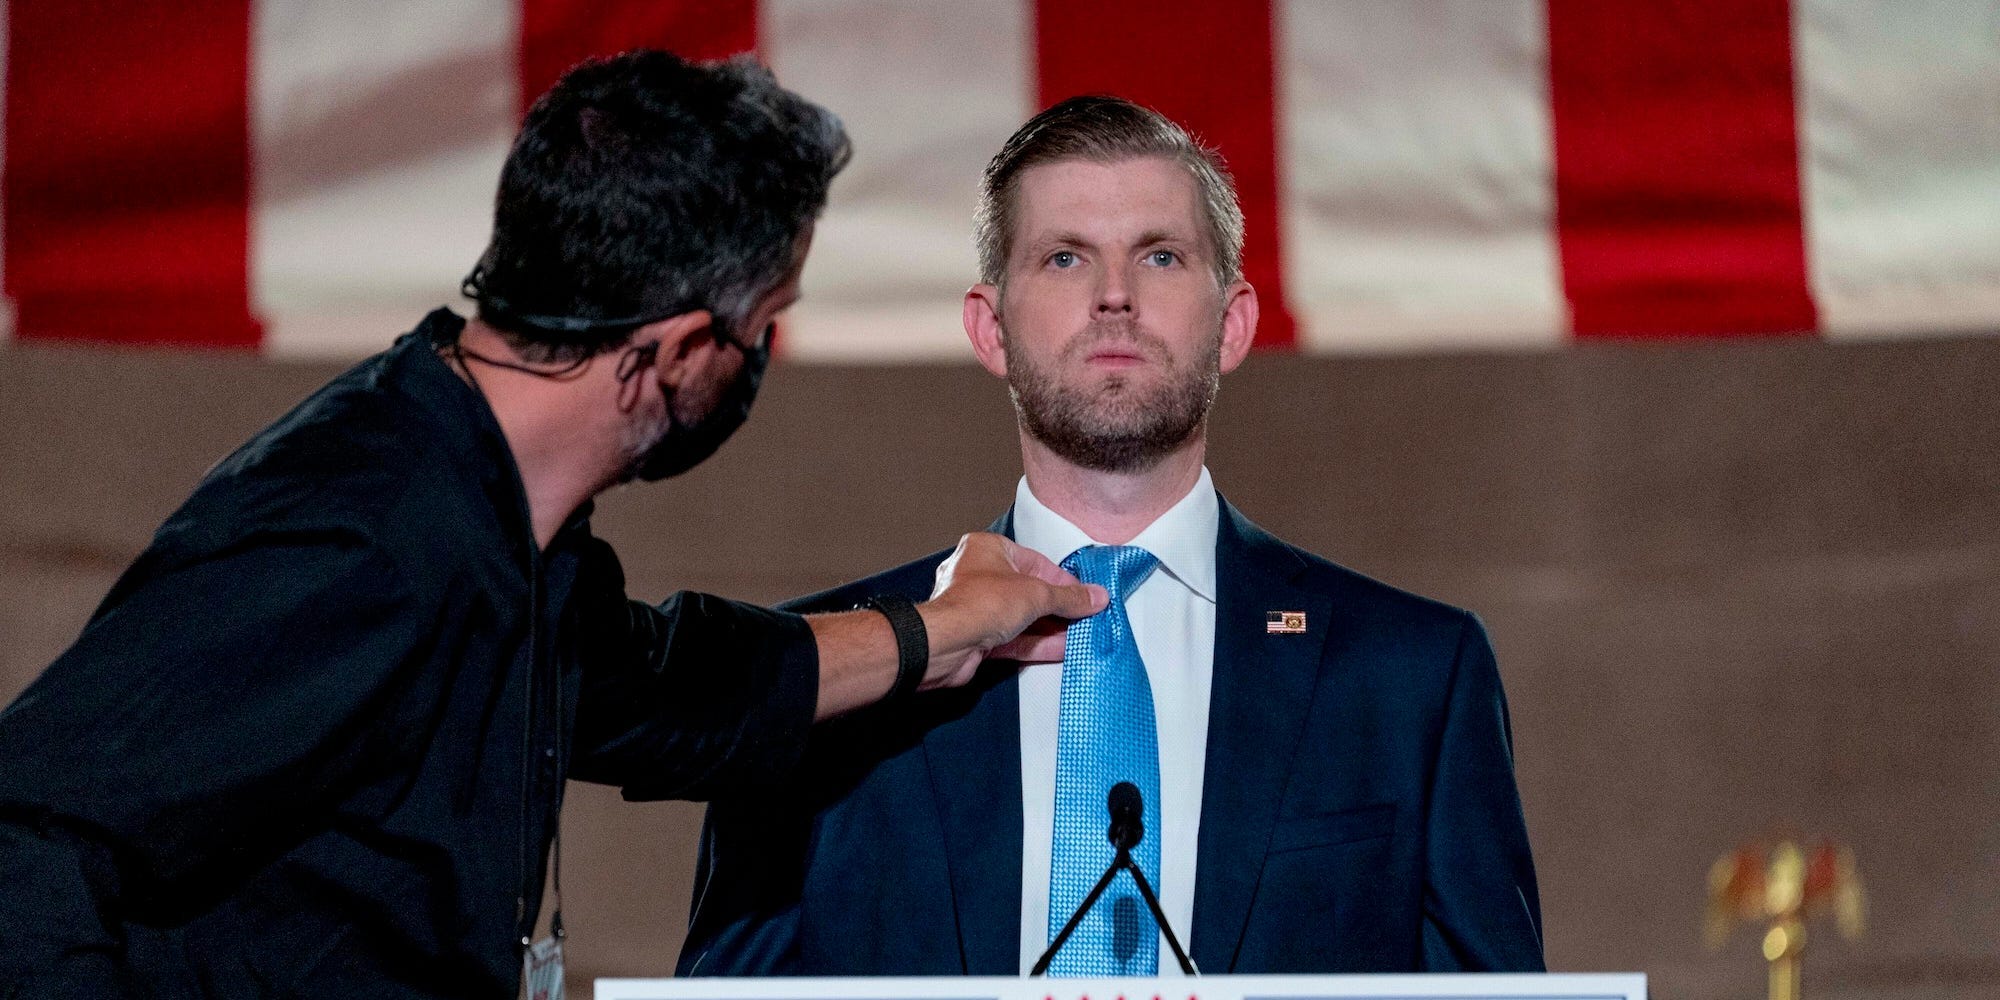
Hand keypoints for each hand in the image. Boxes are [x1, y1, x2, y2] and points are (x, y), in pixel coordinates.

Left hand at [918, 533, 1106, 688]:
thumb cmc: (976, 604)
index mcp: (987, 549)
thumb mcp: (1036, 594)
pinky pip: (1013, 638)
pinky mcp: (978, 637)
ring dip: (1051, 627)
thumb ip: (1068, 597)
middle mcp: (979, 575)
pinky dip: (1037, 643)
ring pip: (1022, 617)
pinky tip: (1061, 648)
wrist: (945, 644)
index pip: (1036, 562)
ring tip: (1080, 634)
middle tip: (1085, 615)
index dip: (1064, 580)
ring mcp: (977, 608)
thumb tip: (1093, 596)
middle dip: (1058, 607)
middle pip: (1029, 591)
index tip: (1084, 594)